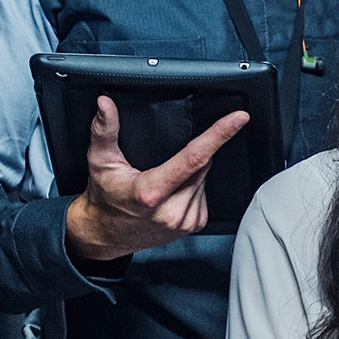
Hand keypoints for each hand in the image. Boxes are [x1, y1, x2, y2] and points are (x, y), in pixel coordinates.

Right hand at [63, 95, 249, 263]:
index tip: (238, 118)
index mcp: (150, 192)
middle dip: (196, 153)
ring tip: (168, 179)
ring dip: (195, 172)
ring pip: (205, 179)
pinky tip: (175, 191)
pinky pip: (205, 194)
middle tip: (169, 158)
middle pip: (202, 166)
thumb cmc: (104, 197)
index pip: (193, 158)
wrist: (105, 235)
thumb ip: (104, 130)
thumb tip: (105, 104)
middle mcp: (170, 211)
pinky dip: (195, 187)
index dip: (219, 135)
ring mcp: (183, 222)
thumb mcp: (100, 161)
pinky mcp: (193, 226)